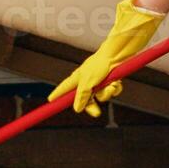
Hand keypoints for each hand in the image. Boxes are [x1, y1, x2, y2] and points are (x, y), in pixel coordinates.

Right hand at [47, 0, 164, 116]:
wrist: (117, 55)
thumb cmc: (100, 64)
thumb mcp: (88, 82)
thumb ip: (82, 96)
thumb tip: (77, 109)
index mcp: (78, 78)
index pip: (64, 88)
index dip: (57, 94)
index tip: (50, 101)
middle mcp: (87, 80)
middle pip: (85, 99)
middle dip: (93, 105)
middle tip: (96, 113)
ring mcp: (99, 81)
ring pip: (101, 96)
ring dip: (107, 93)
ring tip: (110, 86)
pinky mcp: (109, 80)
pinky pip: (111, 91)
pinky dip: (114, 88)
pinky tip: (116, 82)